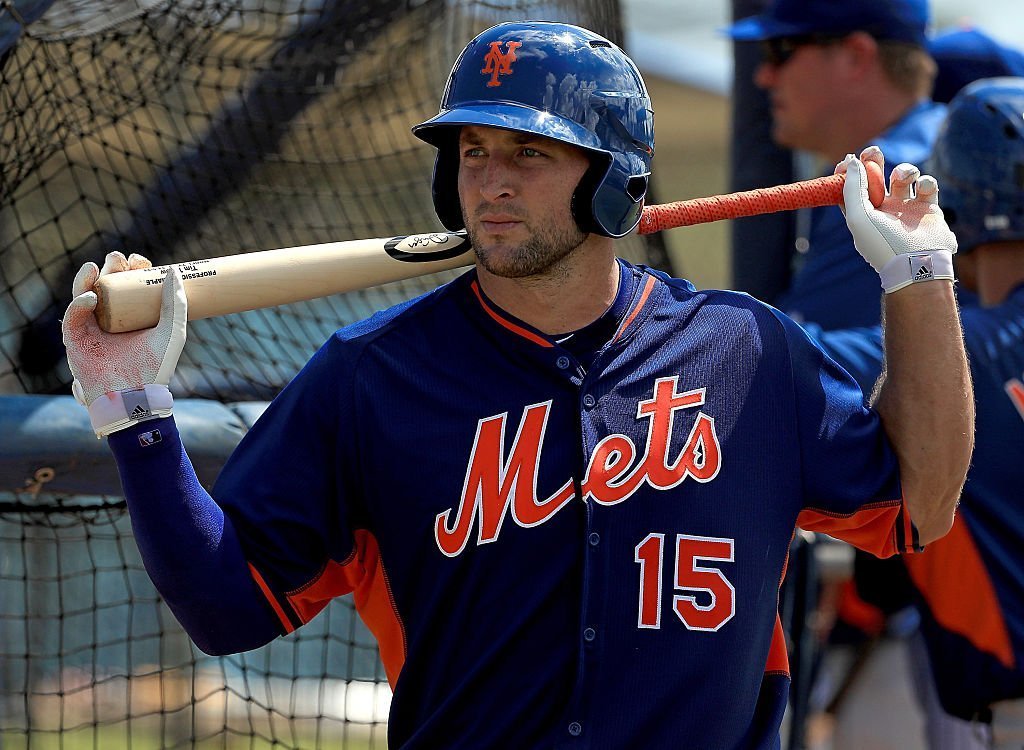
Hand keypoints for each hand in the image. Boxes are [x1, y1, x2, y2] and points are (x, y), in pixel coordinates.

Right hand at [62, 252, 186, 436]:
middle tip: (119, 258)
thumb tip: (175, 272)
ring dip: (87, 279)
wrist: (136, 396)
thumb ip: (175, 304)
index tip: (141, 261)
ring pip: (83, 296)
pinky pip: (72, 317)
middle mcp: (110, 321)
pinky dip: (78, 304)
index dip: (132, 272)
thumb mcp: (172, 332)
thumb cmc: (156, 367)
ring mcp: (91, 330)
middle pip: (105, 287)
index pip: (128, 288)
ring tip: (97, 267)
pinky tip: (90, 296)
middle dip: (110, 269)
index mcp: (132, 318)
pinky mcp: (75, 341)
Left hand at [837, 146, 956, 292]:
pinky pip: (927, 184)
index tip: (851, 159)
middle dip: (874, 162)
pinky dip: (926, 180)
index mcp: (863, 215)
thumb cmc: (883, 243)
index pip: (852, 188)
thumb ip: (852, 188)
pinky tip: (923, 188)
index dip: (850, 172)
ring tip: (903, 177)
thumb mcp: (859, 217)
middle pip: (876, 178)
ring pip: (903, 177)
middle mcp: (884, 211)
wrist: (920, 263)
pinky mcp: (929, 208)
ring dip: (903, 169)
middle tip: (873, 151)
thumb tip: (851, 160)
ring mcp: (907, 209)